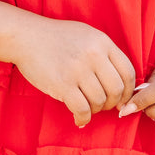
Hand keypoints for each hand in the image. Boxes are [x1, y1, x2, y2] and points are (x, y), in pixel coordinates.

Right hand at [13, 16, 136, 126]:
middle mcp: (93, 55)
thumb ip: (104, 54)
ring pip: (100, 101)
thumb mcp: (86, 35)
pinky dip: (83, 118)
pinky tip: (79, 119)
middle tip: (103, 106)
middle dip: (113, 103)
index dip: (129, 91)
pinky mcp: (62, 84)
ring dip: (96, 110)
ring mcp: (78, 70)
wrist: (25, 37)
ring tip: (87, 108)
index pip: (128, 72)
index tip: (122, 99)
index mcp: (102, 42)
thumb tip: (122, 83)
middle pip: (117, 90)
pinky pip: (82, 109)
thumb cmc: (56, 38)